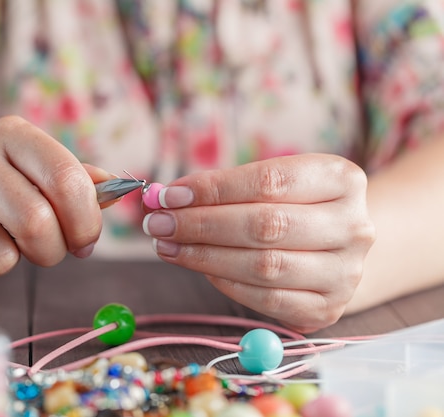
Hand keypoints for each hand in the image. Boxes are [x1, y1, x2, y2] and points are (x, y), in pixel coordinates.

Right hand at [0, 116, 111, 277]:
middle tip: (49, 251)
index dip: (86, 221)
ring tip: (4, 245)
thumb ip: (79, 182)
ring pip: (1, 256)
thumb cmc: (2, 186)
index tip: (86, 240)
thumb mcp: (39, 173)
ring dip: (15, 263)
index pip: (66, 179)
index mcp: (15, 134)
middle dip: (53, 251)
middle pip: (36, 222)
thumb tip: (119, 189)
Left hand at [142, 154, 375, 332]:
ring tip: (167, 245)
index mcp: (342, 180)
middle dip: (201, 224)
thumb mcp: (273, 183)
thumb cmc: (294, 206)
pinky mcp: (326, 309)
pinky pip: (265, 299)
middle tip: (158, 223)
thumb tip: (168, 197)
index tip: (170, 195)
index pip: (269, 182)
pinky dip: (224, 282)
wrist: (337, 247)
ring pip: (263, 266)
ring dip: (204, 256)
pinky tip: (199, 266)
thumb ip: (225, 188)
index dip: (214, 189)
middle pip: (265, 225)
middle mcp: (353, 227)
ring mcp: (344, 273)